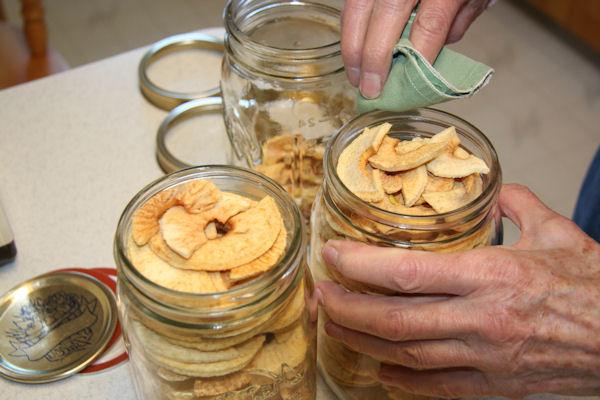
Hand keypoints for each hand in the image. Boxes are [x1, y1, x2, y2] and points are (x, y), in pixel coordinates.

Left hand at [317, 184, 599, 397]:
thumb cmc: (595, 288)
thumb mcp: (557, 234)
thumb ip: (519, 205)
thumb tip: (497, 191)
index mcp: (493, 275)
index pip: (406, 273)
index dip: (359, 266)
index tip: (331, 255)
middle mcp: (481, 319)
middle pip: (393, 320)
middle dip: (345, 308)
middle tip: (319, 295)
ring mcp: (485, 358)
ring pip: (405, 355)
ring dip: (361, 341)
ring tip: (334, 324)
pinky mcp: (495, 387)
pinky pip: (435, 388)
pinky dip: (402, 380)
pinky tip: (382, 368)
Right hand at [342, 0, 492, 97]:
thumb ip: (458, 20)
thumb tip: (427, 53)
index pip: (429, 25)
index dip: (415, 59)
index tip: (403, 86)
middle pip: (385, 16)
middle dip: (373, 58)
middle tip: (369, 90)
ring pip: (358, 7)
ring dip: (352, 46)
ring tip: (355, 76)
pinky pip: (352, 0)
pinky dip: (349, 27)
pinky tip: (352, 49)